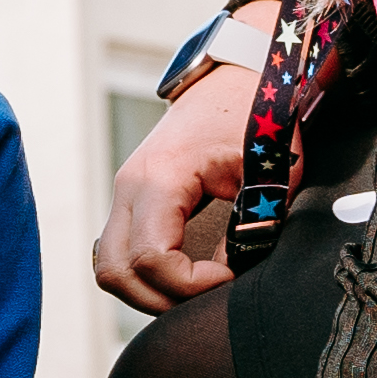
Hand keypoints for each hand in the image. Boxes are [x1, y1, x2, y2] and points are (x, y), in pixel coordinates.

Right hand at [93, 5, 268, 313]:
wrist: (234, 78)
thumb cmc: (256, 118)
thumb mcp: (268, 173)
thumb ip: (251, 227)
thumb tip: (233, 275)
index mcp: (160, 177)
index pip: (153, 258)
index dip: (192, 284)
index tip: (230, 278)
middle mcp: (129, 187)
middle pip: (115, 272)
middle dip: (161, 299)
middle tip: (207, 298)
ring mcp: (123, 194)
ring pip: (107, 267)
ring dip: (146, 293)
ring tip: (194, 291)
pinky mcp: (130, 201)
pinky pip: (117, 253)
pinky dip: (142, 276)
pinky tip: (181, 276)